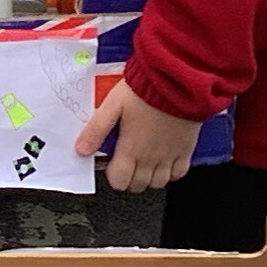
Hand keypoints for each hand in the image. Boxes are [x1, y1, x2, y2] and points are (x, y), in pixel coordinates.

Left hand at [76, 83, 203, 192]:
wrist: (177, 80)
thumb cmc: (145, 89)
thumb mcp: (113, 105)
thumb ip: (96, 129)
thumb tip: (81, 149)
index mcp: (131, 148)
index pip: (119, 181)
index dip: (113, 176)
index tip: (112, 164)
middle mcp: (151, 157)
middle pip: (138, 185)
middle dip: (129, 178)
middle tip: (126, 162)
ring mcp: (170, 155)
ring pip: (158, 183)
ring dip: (149, 178)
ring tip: (144, 162)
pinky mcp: (186, 149)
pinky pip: (179, 173)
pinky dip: (171, 173)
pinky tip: (164, 160)